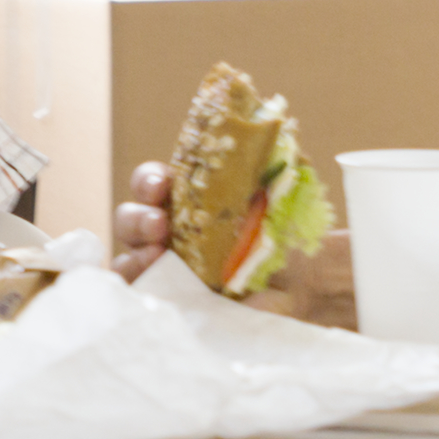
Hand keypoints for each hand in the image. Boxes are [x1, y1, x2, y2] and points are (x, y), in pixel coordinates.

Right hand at [114, 158, 355, 322]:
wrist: (311, 292)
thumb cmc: (293, 241)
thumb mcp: (284, 199)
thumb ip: (274, 168)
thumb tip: (281, 131)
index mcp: (189, 202)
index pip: (153, 184)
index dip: (150, 180)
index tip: (163, 183)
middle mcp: (172, 235)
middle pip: (131, 219)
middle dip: (138, 217)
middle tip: (159, 225)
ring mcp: (169, 273)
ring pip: (128, 260)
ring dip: (135, 254)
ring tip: (157, 258)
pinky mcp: (174, 306)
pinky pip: (140, 299)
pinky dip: (138, 291)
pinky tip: (151, 287)